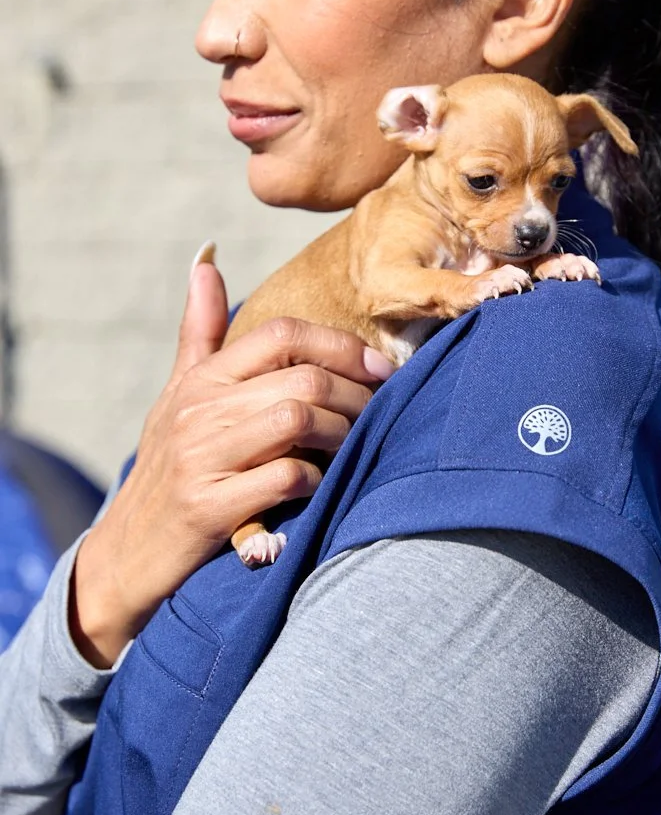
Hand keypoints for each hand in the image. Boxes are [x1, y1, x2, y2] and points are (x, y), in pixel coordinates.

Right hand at [70, 255, 393, 668]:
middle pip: (301, 378)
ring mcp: (201, 459)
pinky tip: (325, 485)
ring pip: (297, 421)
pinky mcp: (208, 508)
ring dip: (342, 434)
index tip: (378, 370)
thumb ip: (201, 331)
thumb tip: (206, 260)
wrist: (126, 554)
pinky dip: (317, 480)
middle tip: (381, 412)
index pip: (280, 335)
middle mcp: (198, 411)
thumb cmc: (167, 468)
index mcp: (201, 380)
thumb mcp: (178, 396)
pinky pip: (284, 478)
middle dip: (356, 394)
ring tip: (358, 445)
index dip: (340, 346)